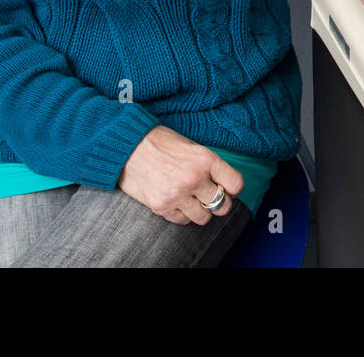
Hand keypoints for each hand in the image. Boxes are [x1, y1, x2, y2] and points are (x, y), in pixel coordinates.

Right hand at [118, 125, 244, 224]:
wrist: (128, 145)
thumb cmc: (160, 143)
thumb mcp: (192, 147)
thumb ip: (209, 166)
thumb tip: (224, 186)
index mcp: (205, 159)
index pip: (235, 184)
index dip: (232, 188)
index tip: (227, 188)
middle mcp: (194, 178)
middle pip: (222, 205)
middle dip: (219, 203)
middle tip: (210, 197)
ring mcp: (177, 194)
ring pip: (203, 217)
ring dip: (200, 210)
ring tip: (191, 199)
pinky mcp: (161, 206)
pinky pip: (182, 220)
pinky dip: (182, 213)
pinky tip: (175, 200)